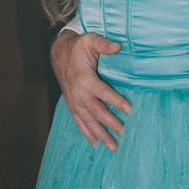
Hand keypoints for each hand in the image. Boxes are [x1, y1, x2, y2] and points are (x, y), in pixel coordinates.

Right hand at [51, 29, 130, 150]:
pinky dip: (87, 134)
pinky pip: (79, 123)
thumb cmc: (78, 47)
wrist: (59, 54)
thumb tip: (118, 46)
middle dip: (111, 125)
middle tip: (126, 135)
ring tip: (114, 147)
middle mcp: (78, 94)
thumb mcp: (90, 40)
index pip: (103, 93)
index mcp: (84, 79)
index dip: (116, 102)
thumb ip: (103, 44)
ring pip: (88, 122)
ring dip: (101, 135)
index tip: (130, 110)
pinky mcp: (72, 106)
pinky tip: (96, 145)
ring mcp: (74, 102)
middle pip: (97, 112)